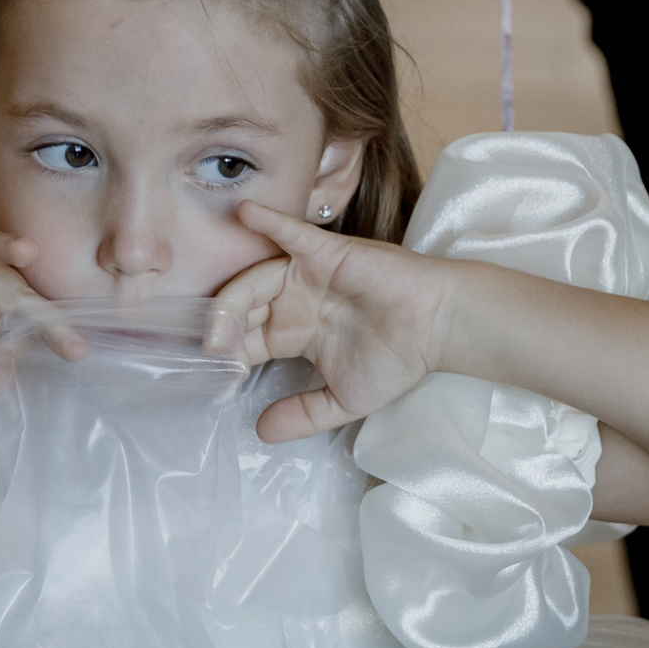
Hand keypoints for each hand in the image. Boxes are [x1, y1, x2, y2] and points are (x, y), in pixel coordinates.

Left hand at [210, 200, 448, 439]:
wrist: (439, 329)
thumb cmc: (397, 359)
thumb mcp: (343, 400)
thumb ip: (302, 416)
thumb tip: (260, 433)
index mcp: (291, 334)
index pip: (243, 341)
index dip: (224, 357)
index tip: (212, 376)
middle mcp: (292, 301)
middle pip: (240, 310)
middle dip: (220, 329)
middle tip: (209, 350)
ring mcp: (305, 274)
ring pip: (255, 280)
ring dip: (231, 298)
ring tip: (217, 322)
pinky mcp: (326, 252)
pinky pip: (291, 234)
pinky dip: (268, 221)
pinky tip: (244, 214)